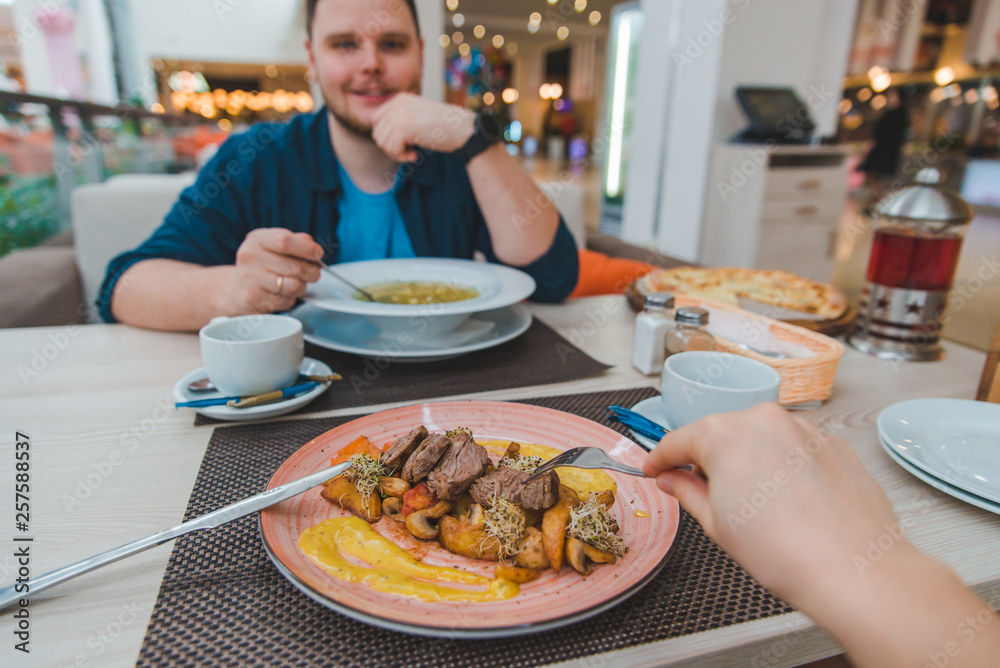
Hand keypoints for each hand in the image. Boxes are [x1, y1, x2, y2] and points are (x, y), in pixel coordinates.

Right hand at [226, 229, 322, 314]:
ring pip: (294, 285)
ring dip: (302, 286)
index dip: (307, 248)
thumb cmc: (262, 265)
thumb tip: (313, 247)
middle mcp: (250, 257)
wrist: (236, 289)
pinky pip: (286, 300)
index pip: (285, 241)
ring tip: (295, 283)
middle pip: (295, 266)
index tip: (318, 254)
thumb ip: (295, 242)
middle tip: (312, 273)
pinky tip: (280, 293)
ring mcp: (250, 278)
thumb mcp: (274, 246)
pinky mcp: (253, 298)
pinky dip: (290, 298)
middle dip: (312, 271)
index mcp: (257, 239)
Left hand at [371, 93, 474, 161]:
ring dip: (396, 153)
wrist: (463, 129)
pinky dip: (402, 156)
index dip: (385, 136)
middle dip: (390, 147)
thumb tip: (379, 136)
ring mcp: (402, 114)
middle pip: (377, 132)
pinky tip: (415, 155)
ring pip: (383, 142)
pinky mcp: (407, 127)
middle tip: (407, 151)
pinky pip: (393, 148)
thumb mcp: (417, 115)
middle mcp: (399, 103)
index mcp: (400, 98)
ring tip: (411, 153)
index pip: (376, 120)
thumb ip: (399, 119)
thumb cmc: (443, 127)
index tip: (401, 143)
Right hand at [642, 403, 905, 605]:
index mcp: (724, 434)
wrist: (853, 569)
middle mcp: (763, 421)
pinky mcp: (832, 444)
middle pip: (721, 434)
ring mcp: (802, 429)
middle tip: (705, 495)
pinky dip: (784, 467)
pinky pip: (794, 449)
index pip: (678, 440)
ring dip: (750, 462)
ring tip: (755, 506)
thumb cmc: (786, 551)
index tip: (655, 470)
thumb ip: (688, 492)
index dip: (661, 459)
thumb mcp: (716, 524)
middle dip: (709, 460)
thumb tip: (673, 480)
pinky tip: (789, 502)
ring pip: (761, 439)